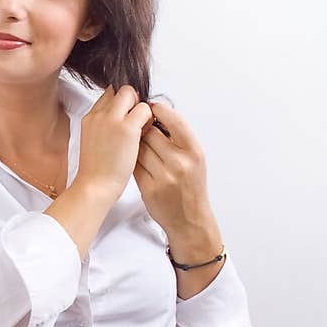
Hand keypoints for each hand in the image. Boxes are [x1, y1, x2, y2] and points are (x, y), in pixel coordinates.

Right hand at [77, 84, 154, 202]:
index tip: (127, 116)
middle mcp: (99, 114)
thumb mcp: (93, 141)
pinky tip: (145, 135)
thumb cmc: (96, 170)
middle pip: (121, 91)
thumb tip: (121, 119)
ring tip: (141, 129)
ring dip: (140, 109)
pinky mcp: (126, 128)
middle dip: (132, 101)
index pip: (108, 95)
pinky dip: (148, 119)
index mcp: (90, 118)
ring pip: (132, 94)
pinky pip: (144, 109)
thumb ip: (103, 126)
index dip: (121, 103)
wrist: (94, 185)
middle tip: (137, 121)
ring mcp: (112, 119)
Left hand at [133, 99, 214, 236]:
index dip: (159, 110)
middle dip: (144, 129)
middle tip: (142, 129)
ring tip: (138, 146)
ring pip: (139, 148)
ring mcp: (164, 176)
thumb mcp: (194, 159)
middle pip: (151, 133)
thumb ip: (179, 138)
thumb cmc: (191, 186)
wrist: (189, 219)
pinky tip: (134, 161)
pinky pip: (134, 164)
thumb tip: (158, 113)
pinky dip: (131, 160)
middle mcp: (180, 163)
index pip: (174, 120)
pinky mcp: (148, 188)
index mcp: (194, 152)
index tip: (152, 107)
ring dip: (135, 144)